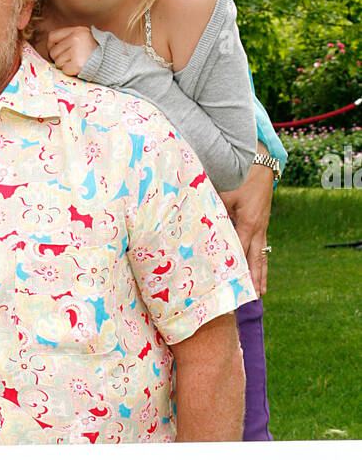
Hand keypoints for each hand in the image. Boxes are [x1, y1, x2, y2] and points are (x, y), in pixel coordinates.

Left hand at [46, 26, 97, 76]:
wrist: (109, 62)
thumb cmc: (94, 52)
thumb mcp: (83, 38)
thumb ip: (68, 38)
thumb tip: (50, 47)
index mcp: (77, 30)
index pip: (52, 36)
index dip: (51, 46)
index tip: (56, 51)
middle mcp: (76, 38)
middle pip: (53, 51)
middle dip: (59, 58)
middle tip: (70, 59)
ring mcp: (77, 51)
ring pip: (58, 62)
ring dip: (65, 65)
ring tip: (76, 62)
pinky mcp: (78, 64)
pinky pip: (64, 70)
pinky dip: (70, 71)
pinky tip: (78, 68)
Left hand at [219, 154, 274, 296]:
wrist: (261, 162)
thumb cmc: (240, 175)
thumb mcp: (224, 191)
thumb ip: (212, 208)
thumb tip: (197, 223)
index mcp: (248, 223)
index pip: (240, 252)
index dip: (235, 269)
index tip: (231, 285)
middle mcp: (257, 228)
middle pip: (256, 259)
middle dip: (254, 279)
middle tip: (253, 298)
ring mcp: (262, 226)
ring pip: (262, 254)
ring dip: (260, 274)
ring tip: (261, 293)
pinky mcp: (261, 222)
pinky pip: (261, 245)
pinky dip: (260, 260)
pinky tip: (259, 270)